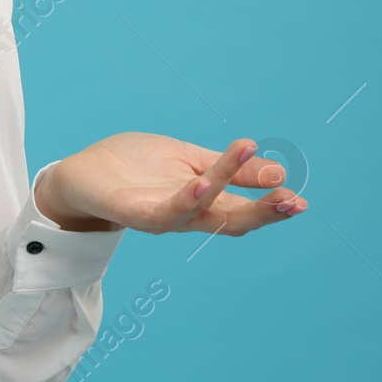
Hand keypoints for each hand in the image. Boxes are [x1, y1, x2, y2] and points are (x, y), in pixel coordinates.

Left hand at [33, 133, 307, 235]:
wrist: (81, 173)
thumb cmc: (134, 167)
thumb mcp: (188, 161)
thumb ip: (226, 168)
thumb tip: (279, 173)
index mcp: (202, 202)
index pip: (242, 208)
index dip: (271, 207)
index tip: (300, 201)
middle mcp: (186, 215)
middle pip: (231, 220)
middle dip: (264, 213)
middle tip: (294, 202)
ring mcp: (160, 216)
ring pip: (202, 213)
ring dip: (228, 190)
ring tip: (256, 170)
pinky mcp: (133, 212)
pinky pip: (164, 211)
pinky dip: (186, 199)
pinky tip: (203, 184)